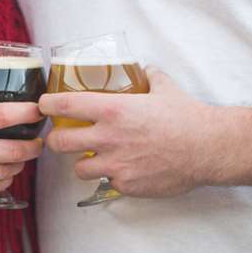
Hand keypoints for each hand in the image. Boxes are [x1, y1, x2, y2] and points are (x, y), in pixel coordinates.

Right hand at [0, 95, 44, 202]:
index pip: (0, 115)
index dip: (24, 112)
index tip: (38, 108)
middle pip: (13, 149)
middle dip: (33, 146)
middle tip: (39, 140)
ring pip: (9, 169)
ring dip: (20, 162)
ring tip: (22, 154)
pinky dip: (6, 177)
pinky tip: (3, 169)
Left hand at [39, 67, 215, 197]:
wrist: (208, 148)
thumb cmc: (186, 116)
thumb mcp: (164, 87)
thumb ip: (149, 76)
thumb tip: (145, 68)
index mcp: (112, 109)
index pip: (64, 105)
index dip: (47, 105)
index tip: (43, 105)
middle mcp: (107, 137)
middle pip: (59, 142)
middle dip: (56, 140)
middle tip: (62, 138)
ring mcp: (115, 164)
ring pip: (78, 169)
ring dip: (82, 163)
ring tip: (94, 158)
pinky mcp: (126, 184)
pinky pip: (107, 182)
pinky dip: (111, 177)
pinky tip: (124, 169)